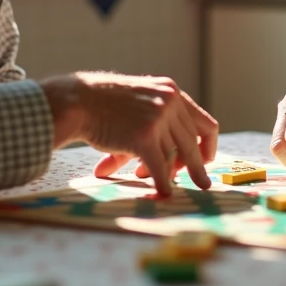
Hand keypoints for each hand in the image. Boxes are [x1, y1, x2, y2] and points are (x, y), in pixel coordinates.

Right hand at [39, 72, 218, 195]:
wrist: (78, 101)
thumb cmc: (103, 106)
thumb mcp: (139, 105)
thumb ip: (158, 126)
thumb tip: (168, 164)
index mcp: (172, 92)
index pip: (205, 124)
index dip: (207, 147)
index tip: (203, 161)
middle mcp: (170, 102)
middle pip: (192, 144)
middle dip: (191, 166)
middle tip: (198, 183)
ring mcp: (158, 118)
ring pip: (174, 157)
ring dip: (166, 173)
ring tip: (146, 177)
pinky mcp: (144, 137)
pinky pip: (161, 167)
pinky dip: (163, 184)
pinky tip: (163, 194)